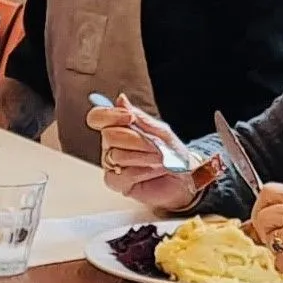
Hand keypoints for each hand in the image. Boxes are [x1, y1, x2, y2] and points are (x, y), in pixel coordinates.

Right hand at [87, 93, 215, 211]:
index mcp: (117, 128)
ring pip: (117, 155)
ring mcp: (111, 164)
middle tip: (155, 145)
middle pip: (109, 136)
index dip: (110, 115)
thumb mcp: (160, 130)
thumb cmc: (171, 152)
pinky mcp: (116, 182)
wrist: (185, 177)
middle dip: (137, 140)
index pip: (97, 117)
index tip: (129, 117)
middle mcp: (110, 146)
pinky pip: (122, 175)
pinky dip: (142, 171)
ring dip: (144, 157)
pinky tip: (152, 170)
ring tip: (160, 159)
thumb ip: (140, 117)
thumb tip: (121, 99)